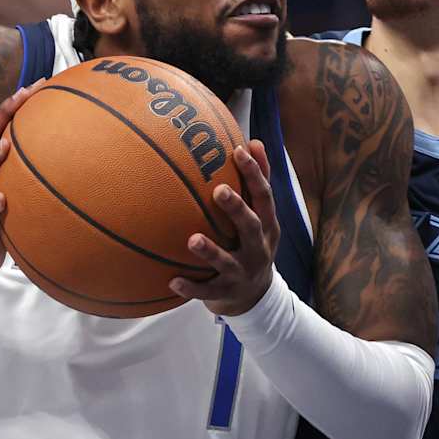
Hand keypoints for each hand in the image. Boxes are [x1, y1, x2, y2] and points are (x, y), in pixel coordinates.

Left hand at [170, 141, 279, 315]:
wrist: (255, 298)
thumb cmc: (252, 244)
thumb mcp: (261, 216)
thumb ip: (257, 181)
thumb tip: (253, 140)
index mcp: (267, 226)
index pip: (264, 196)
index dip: (254, 173)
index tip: (239, 151)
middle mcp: (258, 248)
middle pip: (251, 226)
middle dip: (237, 209)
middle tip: (219, 190)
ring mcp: (242, 272)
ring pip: (227, 262)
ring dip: (211, 252)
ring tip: (192, 240)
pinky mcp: (226, 293)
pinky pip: (207, 291)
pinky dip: (191, 288)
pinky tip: (171, 281)